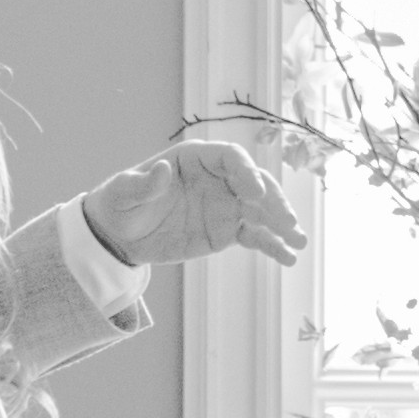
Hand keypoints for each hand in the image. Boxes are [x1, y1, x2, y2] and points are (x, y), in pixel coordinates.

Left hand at [76, 138, 305, 275]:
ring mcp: (227, 205)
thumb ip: (144, 184)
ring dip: (282, 224)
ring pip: (262, 211)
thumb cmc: (120, 204)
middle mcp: (219, 179)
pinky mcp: (228, 230)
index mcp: (196, 158)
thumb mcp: (124, 192)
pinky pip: (255, 235)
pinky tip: (289, 258)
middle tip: (287, 222)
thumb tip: (161, 170)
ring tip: (298, 242)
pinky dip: (272, 246)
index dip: (245, 172)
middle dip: (273, 201)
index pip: (231, 158)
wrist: (120, 235)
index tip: (254, 193)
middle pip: (255, 183)